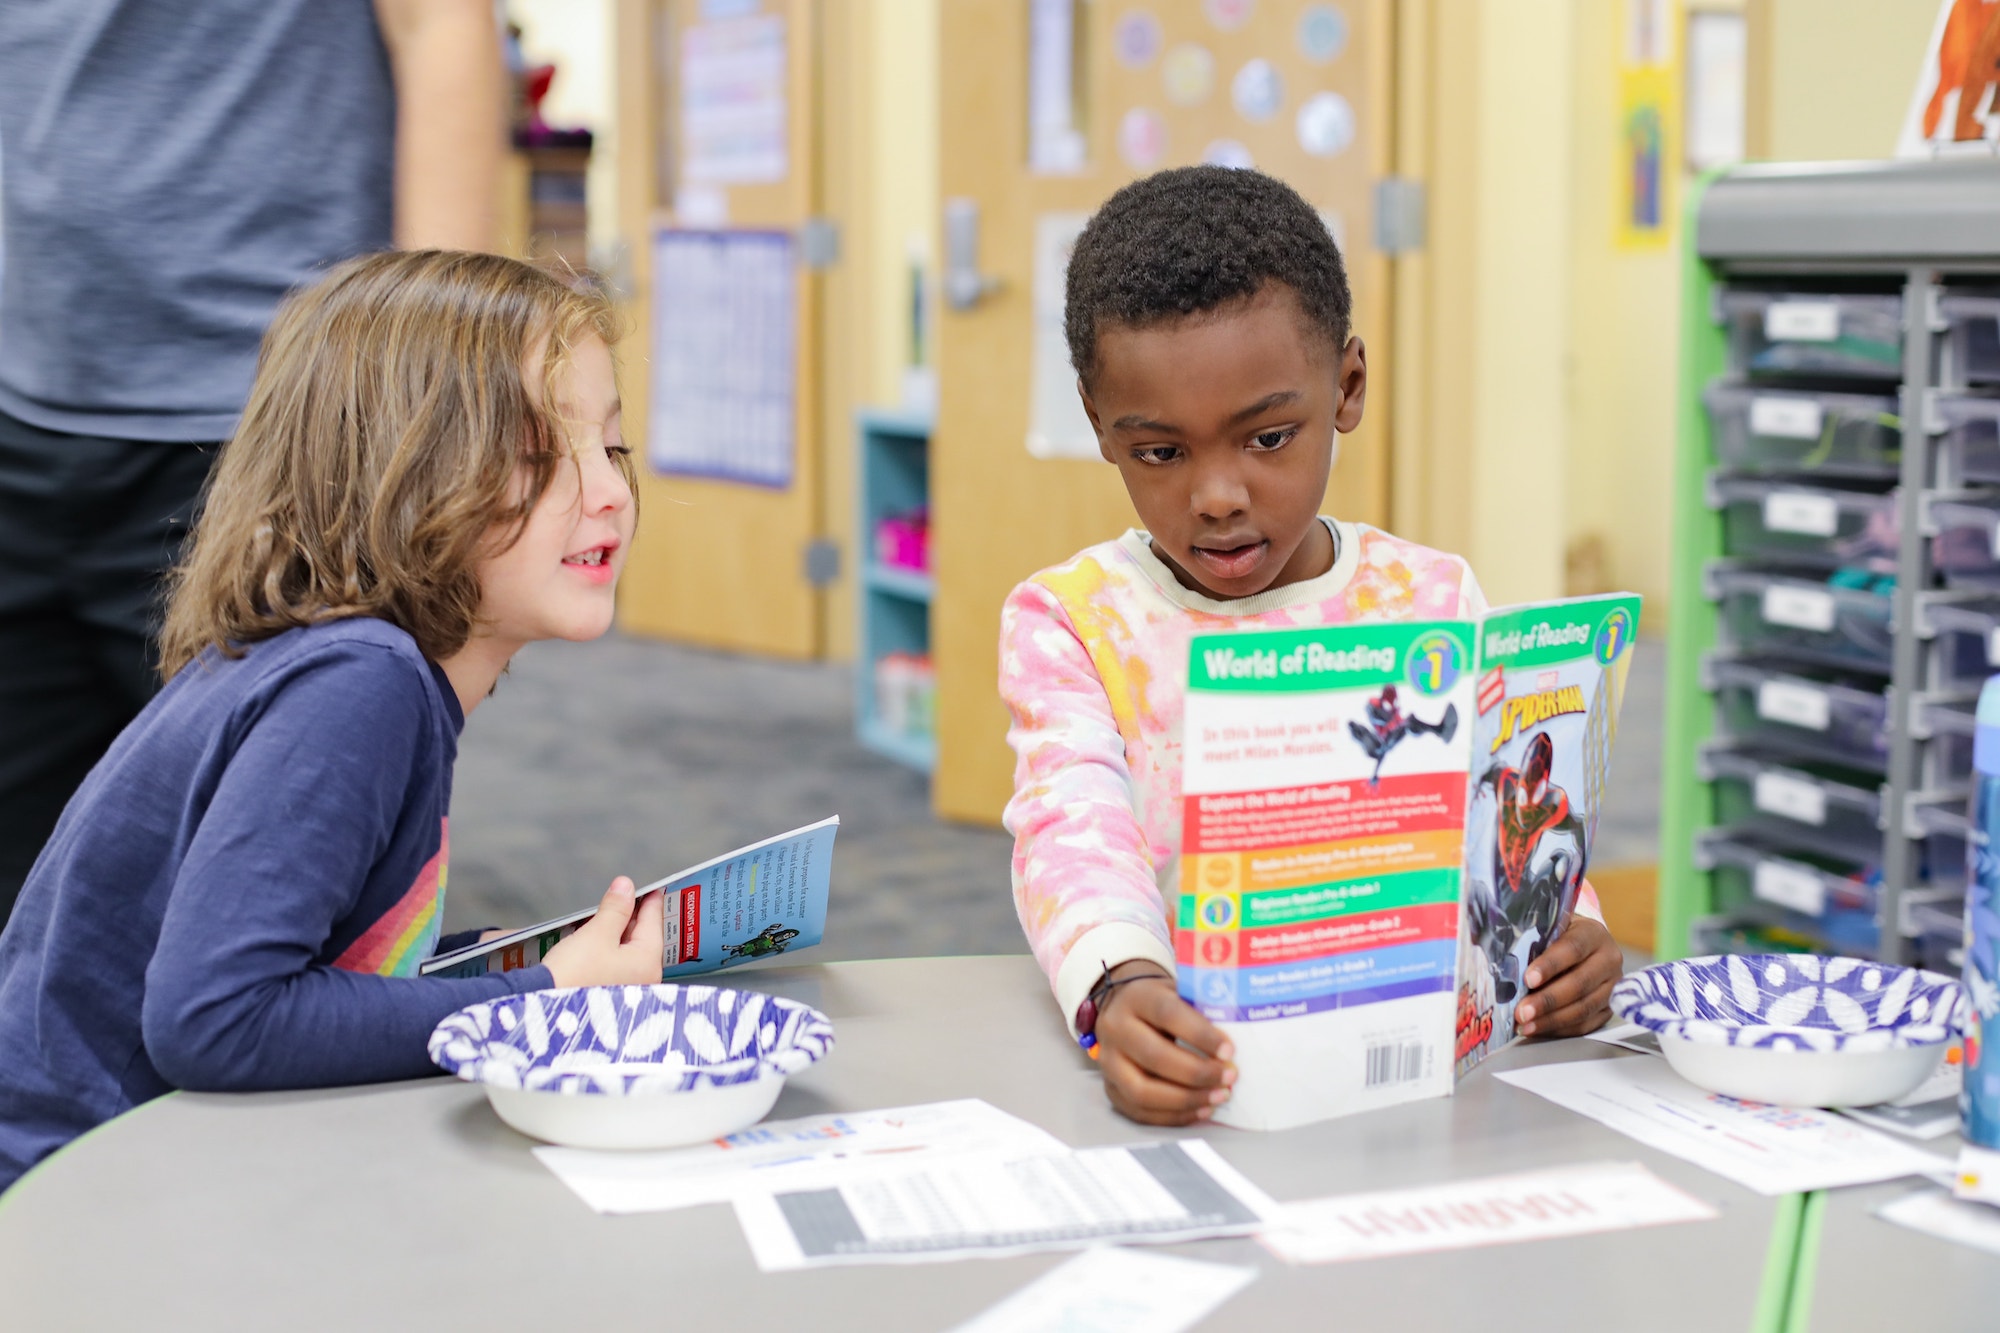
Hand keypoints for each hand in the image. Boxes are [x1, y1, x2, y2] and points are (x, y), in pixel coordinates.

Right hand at [541, 877, 665, 987]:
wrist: (545, 1011)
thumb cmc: (573, 975)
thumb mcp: (596, 935)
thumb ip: (615, 909)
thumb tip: (626, 886)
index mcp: (648, 962)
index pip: (654, 921)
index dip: (649, 899)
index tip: (650, 885)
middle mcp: (644, 978)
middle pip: (642, 936)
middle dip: (632, 915)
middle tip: (624, 895)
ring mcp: (628, 989)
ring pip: (628, 950)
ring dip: (618, 932)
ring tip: (608, 913)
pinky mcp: (610, 995)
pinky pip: (616, 963)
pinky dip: (609, 948)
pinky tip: (597, 939)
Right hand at [1090, 961, 1237, 1125]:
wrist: (1124, 1008)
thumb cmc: (1162, 1003)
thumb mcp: (1179, 992)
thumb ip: (1203, 1008)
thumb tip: (1245, 1033)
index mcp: (1136, 997)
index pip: (1168, 1014)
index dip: (1201, 1035)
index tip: (1229, 1051)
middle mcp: (1115, 1028)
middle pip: (1154, 1056)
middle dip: (1197, 1073)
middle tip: (1229, 1078)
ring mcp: (1108, 1061)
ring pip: (1143, 1091)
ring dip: (1186, 1100)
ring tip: (1219, 1097)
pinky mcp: (1110, 1087)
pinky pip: (1140, 1111)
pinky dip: (1174, 1116)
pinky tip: (1201, 1110)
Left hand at [1515, 911, 1620, 1037]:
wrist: (1583, 946)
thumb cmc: (1558, 936)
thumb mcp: (1547, 928)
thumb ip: (1528, 939)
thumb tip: (1494, 954)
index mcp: (1593, 933)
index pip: (1572, 948)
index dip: (1550, 965)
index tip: (1528, 978)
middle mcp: (1608, 960)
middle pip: (1580, 983)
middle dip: (1547, 1000)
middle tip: (1521, 1011)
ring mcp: (1612, 986)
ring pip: (1583, 1008)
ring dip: (1551, 1020)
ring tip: (1525, 1025)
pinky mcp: (1608, 1008)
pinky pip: (1585, 1024)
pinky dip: (1560, 1029)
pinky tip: (1538, 1029)